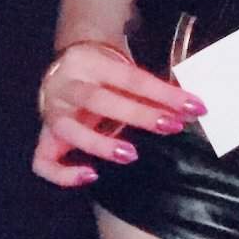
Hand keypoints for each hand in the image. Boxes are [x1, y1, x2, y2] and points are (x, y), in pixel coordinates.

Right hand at [32, 41, 205, 188]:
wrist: (64, 69)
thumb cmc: (104, 74)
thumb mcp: (122, 70)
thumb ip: (148, 88)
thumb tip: (190, 107)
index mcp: (90, 63)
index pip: (130, 77)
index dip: (163, 93)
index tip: (194, 106)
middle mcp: (67, 86)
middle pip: (100, 100)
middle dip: (140, 114)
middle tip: (173, 126)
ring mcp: (52, 113)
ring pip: (69, 129)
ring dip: (100, 144)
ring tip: (131, 155)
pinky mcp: (44, 138)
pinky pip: (43, 161)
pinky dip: (63, 174)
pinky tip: (90, 176)